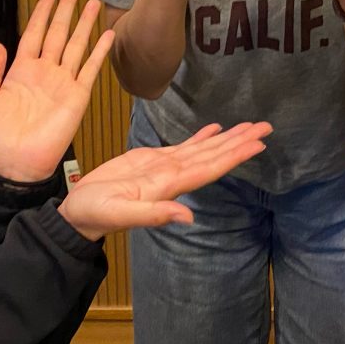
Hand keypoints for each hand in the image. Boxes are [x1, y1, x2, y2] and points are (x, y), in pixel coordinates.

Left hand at [0, 0, 113, 182]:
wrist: (15, 166)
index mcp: (21, 71)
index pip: (34, 33)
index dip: (42, 12)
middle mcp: (44, 72)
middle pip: (57, 32)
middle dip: (65, 9)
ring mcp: (63, 82)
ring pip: (76, 45)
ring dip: (85, 24)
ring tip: (94, 2)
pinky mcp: (77, 96)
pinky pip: (90, 69)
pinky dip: (99, 52)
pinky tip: (107, 35)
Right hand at [57, 122, 272, 239]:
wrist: (78, 213)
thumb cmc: (95, 214)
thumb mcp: (120, 214)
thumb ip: (153, 215)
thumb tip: (188, 218)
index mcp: (170, 186)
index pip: (210, 168)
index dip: (235, 156)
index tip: (258, 144)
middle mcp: (174, 176)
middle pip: (214, 156)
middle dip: (240, 142)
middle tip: (267, 127)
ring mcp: (165, 168)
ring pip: (203, 149)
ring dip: (227, 138)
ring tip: (250, 125)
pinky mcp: (152, 161)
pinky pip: (184, 147)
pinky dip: (202, 137)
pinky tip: (215, 129)